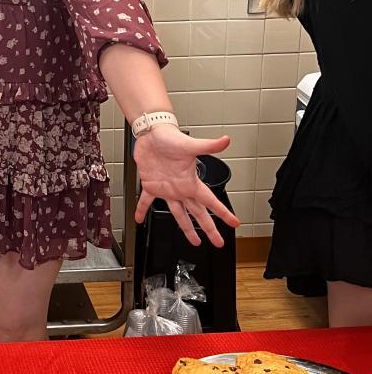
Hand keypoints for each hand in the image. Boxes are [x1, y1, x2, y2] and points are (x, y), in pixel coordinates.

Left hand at [133, 127, 238, 247]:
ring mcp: (166, 188)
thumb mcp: (190, 145)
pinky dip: (142, 210)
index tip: (234, 223)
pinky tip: (140, 219)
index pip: (211, 201)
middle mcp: (180, 188)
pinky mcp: (151, 185)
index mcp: (191, 182)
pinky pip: (146, 202)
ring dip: (185, 227)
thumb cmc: (170, 137)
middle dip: (208, 228)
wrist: (151, 132)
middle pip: (198, 213)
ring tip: (193, 240)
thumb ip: (208, 145)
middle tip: (217, 242)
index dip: (223, 212)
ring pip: (178, 213)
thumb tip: (225, 140)